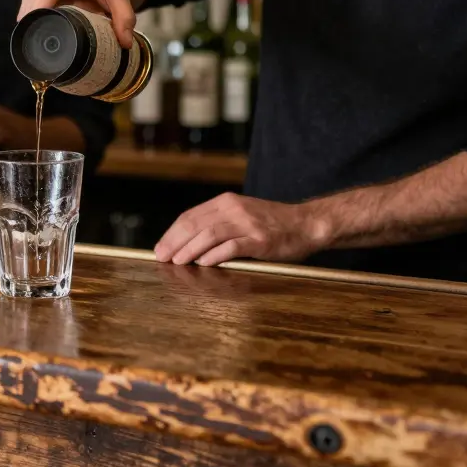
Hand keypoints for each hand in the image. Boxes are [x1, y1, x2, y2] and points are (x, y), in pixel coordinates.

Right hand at [18, 0, 135, 47]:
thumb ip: (124, 17)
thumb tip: (125, 43)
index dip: (41, 6)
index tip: (34, 25)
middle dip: (36, 23)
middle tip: (42, 48)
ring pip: (28, 3)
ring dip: (34, 22)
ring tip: (43, 40)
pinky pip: (27, 4)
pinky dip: (32, 17)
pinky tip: (40, 29)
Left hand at [154, 193, 328, 266]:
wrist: (307, 224)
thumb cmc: (271, 224)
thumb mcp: (240, 215)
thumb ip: (217, 224)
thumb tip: (186, 243)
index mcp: (226, 202)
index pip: (190, 216)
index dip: (171, 233)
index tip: (160, 248)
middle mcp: (234, 209)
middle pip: (195, 224)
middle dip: (174, 242)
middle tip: (162, 257)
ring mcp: (248, 224)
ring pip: (209, 234)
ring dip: (189, 249)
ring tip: (177, 261)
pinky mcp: (260, 240)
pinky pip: (231, 247)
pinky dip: (214, 255)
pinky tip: (204, 263)